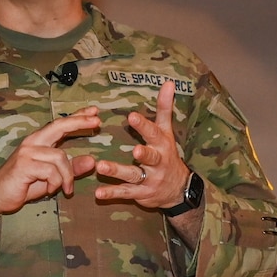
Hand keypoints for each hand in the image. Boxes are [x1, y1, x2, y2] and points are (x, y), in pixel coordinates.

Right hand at [0, 108, 100, 228]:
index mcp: (39, 142)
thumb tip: (92, 160)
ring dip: (67, 176)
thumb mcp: (53, 178)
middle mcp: (33, 142)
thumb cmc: (23, 186)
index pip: (61, 124)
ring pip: (60, 158)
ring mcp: (28, 152)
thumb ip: (71, 169)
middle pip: (60, 126)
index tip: (94, 111)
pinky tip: (49, 190)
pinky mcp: (25, 164)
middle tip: (97, 121)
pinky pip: (51, 171)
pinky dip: (55, 183)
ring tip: (65, 189)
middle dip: (80, 122)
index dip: (78, 117)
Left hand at [93, 79, 190, 209]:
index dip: (144, 126)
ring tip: (101, 167)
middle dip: (143, 154)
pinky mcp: (140, 193)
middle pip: (150, 157)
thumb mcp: (167, 131)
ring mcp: (149, 180)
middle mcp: (158, 163)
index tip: (132, 116)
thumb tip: (169, 82)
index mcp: (162, 144)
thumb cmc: (168, 154)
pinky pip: (125, 193)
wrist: (178, 189)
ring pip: (133, 175)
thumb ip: (164, 108)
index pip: (154, 133)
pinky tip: (98, 193)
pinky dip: (111, 193)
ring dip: (117, 172)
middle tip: (134, 151)